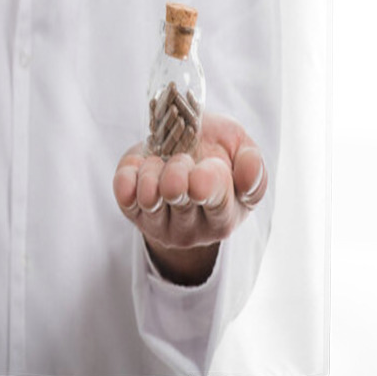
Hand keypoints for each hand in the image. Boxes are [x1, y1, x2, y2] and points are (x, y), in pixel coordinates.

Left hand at [113, 113, 266, 285]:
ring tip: (162, 161)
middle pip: (178, 197)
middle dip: (178, 170)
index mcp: (226, 214)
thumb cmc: (216, 152)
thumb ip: (252, 162)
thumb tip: (246, 179)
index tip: (204, 167)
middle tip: (181, 159)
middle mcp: (193, 228)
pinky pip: (124, 194)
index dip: (209, 180)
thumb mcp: (241, 148)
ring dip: (153, 168)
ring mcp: (160, 224)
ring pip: (149, 196)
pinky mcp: (133, 212)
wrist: (182, 150)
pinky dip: (130, 175)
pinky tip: (140, 169)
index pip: (217, 202)